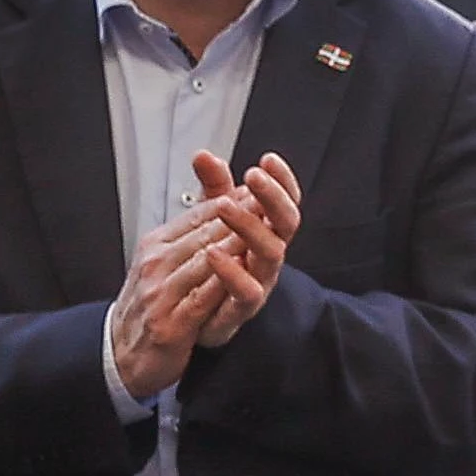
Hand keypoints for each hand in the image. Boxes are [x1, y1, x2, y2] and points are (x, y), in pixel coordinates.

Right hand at [106, 199, 256, 402]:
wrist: (119, 355)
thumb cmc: (148, 310)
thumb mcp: (163, 265)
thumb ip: (192, 237)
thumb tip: (223, 204)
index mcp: (155, 245)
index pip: (199, 213)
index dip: (234, 202)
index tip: (261, 193)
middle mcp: (155, 264)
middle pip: (206, 232)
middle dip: (243, 218)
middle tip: (273, 206)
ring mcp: (160, 292)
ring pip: (207, 260)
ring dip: (239, 246)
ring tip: (267, 234)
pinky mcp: (170, 323)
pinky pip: (203, 297)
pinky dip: (226, 284)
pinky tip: (246, 275)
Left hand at [186, 150, 298, 347]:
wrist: (189, 320)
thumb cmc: (210, 270)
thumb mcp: (211, 222)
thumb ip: (213, 189)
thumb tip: (204, 155)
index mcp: (266, 232)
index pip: (285, 202)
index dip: (282, 181)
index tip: (267, 160)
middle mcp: (268, 256)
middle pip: (286, 223)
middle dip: (272, 196)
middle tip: (253, 175)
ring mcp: (259, 283)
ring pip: (270, 253)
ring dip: (250, 226)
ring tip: (224, 206)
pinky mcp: (240, 310)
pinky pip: (247, 292)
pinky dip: (233, 272)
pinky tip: (214, 253)